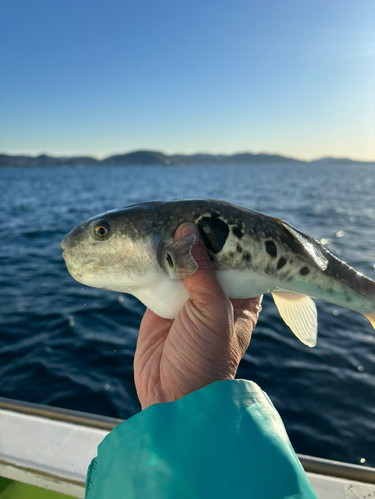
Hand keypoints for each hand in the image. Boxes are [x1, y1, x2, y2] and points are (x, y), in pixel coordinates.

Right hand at [134, 222, 261, 409]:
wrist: (172, 396)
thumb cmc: (206, 358)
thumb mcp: (212, 311)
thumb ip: (200, 271)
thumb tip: (186, 231)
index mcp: (239, 295)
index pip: (240, 258)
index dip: (230, 237)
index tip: (217, 212)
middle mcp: (215, 293)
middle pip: (207, 257)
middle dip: (195, 238)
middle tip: (183, 208)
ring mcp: (187, 297)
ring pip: (180, 264)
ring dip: (172, 247)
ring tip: (163, 218)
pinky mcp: (161, 302)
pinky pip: (157, 276)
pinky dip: (152, 262)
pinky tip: (145, 242)